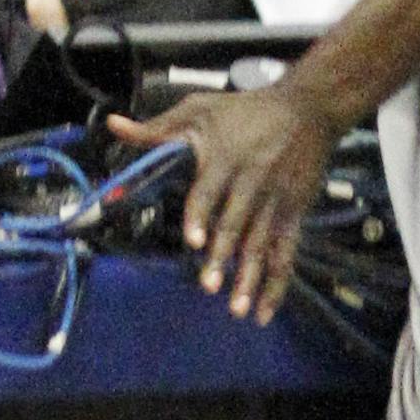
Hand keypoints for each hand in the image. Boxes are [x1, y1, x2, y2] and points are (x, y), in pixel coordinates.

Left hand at [109, 81, 340, 324]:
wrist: (306, 108)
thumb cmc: (245, 109)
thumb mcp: (199, 109)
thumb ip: (156, 127)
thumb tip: (112, 125)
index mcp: (224, 159)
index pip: (209, 191)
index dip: (201, 215)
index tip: (194, 241)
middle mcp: (250, 183)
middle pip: (235, 224)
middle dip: (223, 257)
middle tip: (210, 286)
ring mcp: (275, 201)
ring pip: (261, 245)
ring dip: (249, 278)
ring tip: (236, 308)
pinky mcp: (293, 213)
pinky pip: (285, 253)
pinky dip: (277, 284)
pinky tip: (264, 311)